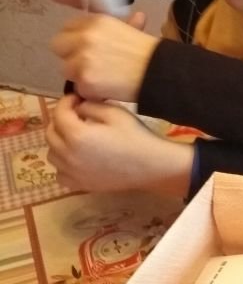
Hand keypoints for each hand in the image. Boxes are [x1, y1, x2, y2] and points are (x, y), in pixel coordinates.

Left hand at [46, 94, 193, 193]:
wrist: (151, 166)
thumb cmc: (135, 136)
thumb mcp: (115, 112)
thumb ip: (91, 105)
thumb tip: (78, 106)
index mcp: (76, 135)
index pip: (59, 113)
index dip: (66, 102)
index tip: (76, 99)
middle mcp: (68, 155)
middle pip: (50, 133)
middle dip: (60, 120)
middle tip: (76, 115)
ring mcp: (72, 173)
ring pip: (52, 153)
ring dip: (59, 141)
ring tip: (77, 136)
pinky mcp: (80, 185)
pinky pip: (59, 172)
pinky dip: (63, 163)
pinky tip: (78, 158)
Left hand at [50, 11, 155, 101]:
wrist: (159, 73)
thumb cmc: (148, 52)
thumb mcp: (132, 31)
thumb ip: (122, 25)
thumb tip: (137, 17)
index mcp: (94, 22)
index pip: (68, 28)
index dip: (75, 39)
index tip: (86, 48)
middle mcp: (84, 38)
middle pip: (58, 46)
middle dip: (70, 55)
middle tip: (87, 64)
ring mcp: (81, 60)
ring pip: (66, 69)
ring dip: (79, 74)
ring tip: (100, 78)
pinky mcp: (84, 82)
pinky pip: (78, 88)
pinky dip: (89, 91)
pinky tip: (105, 89)